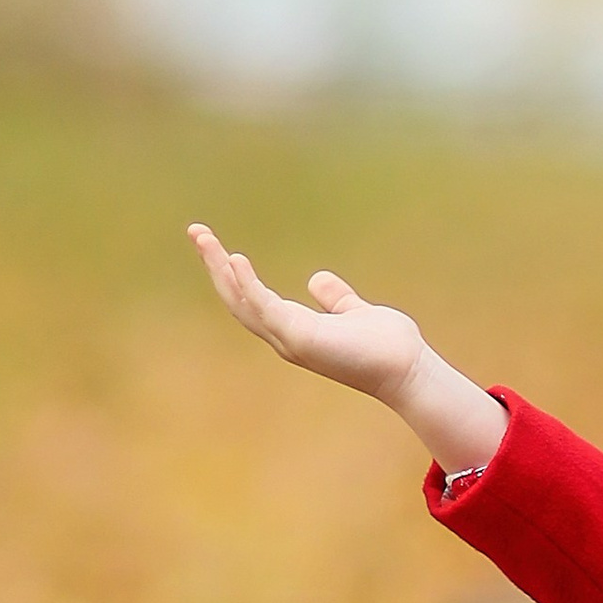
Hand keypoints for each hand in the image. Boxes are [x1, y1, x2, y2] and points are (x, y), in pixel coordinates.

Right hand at [187, 227, 506, 475]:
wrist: (407, 370)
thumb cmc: (386, 346)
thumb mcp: (353, 311)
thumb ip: (335, 297)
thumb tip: (317, 279)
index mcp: (294, 329)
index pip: (251, 298)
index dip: (230, 272)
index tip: (216, 244)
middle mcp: (284, 337)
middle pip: (236, 298)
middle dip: (214, 265)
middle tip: (196, 231)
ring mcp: (289, 339)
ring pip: (241, 302)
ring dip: (219, 268)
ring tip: (203, 237)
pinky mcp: (300, 338)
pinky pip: (265, 307)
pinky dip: (247, 284)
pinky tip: (235, 259)